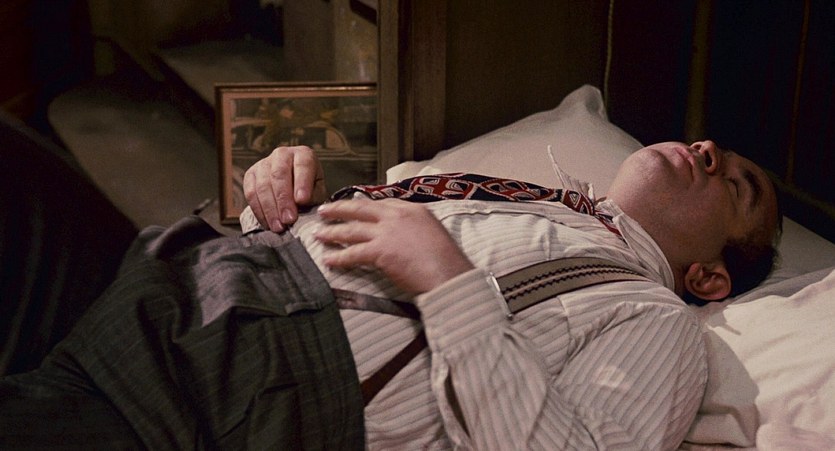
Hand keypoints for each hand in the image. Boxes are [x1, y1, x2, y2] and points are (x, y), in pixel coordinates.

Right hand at [243, 146, 327, 231]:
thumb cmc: (308, 190)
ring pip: (263, 185)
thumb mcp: (317, 191)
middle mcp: (282, 155)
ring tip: (278, 226)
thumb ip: (312, 197)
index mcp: (303, 155)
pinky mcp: (250, 175)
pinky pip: (250, 193)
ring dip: (270, 209)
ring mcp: (264, 163)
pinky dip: (259, 211)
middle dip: (283, 200)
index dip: (302, 183)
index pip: (303, 165)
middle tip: (289, 219)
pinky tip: (267, 223)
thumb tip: (300, 205)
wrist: (291, 188)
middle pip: (279, 175)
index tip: (302, 201)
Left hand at [314, 199, 474, 293]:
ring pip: (352, 230)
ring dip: (332, 232)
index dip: (362, 205)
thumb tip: (402, 236)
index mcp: (412, 209)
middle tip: (323, 211)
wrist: (449, 275)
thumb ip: (414, 229)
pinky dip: (339, 257)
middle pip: (360, 208)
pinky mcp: (380, 251)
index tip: (351, 207)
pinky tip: (328, 260)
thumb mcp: (433, 233)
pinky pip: (353, 253)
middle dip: (339, 209)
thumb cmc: (446, 262)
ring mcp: (387, 232)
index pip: (381, 203)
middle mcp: (397, 216)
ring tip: (318, 234)